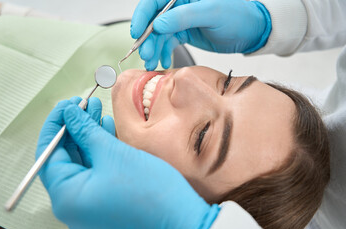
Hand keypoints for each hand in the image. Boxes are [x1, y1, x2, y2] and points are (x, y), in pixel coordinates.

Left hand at [36, 97, 219, 228]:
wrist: (181, 222)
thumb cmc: (148, 192)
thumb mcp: (112, 154)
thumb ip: (85, 130)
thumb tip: (69, 114)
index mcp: (66, 197)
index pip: (48, 154)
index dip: (56, 124)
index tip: (67, 104)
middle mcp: (73, 205)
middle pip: (65, 158)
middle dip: (76, 127)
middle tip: (85, 104)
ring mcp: (90, 206)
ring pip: (83, 163)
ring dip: (89, 136)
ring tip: (98, 111)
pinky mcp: (106, 202)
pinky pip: (96, 172)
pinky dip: (100, 151)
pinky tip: (107, 130)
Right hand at [131, 0, 270, 69]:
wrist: (252, 31)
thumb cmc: (239, 16)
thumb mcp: (213, 13)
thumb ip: (184, 16)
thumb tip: (158, 24)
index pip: (154, 0)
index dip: (142, 15)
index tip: (136, 33)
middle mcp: (179, 4)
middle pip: (154, 19)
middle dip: (148, 38)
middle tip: (146, 54)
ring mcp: (181, 18)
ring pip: (159, 33)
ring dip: (154, 48)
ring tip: (152, 63)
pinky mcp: (185, 31)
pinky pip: (168, 42)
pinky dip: (164, 52)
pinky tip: (163, 62)